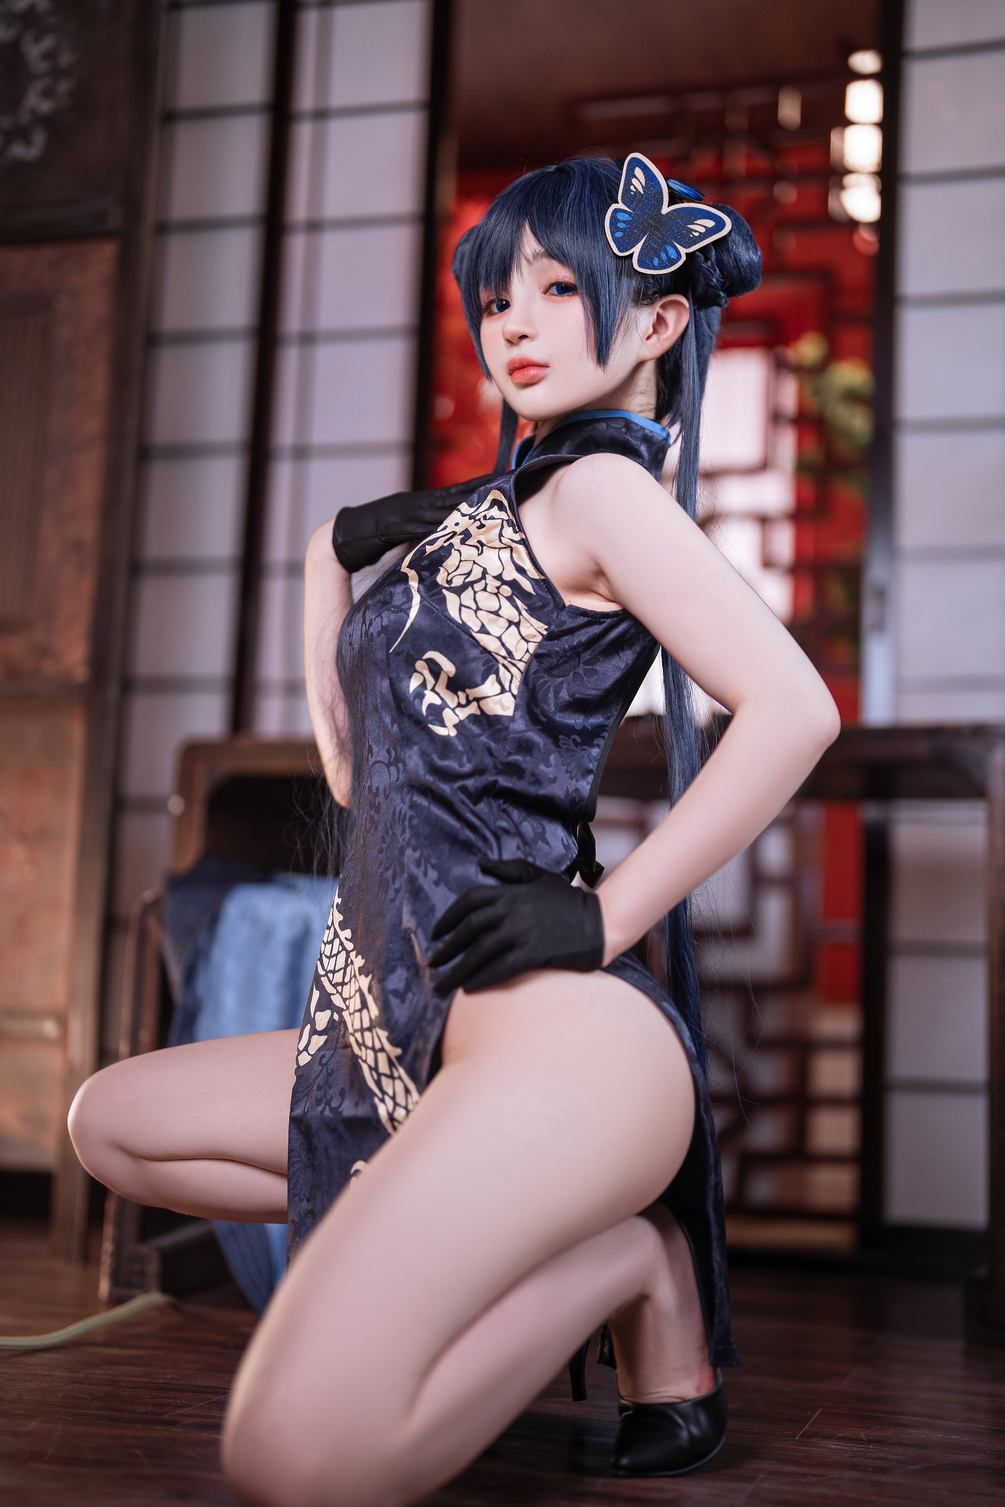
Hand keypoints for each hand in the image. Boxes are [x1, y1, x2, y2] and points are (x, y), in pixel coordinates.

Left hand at [428, 858, 603, 995]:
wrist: (600, 921)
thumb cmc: (568, 899)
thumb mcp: (539, 875)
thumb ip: (509, 869)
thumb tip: (480, 863)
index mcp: (511, 891)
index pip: (469, 902)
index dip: (448, 918)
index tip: (435, 935)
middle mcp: (513, 910)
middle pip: (468, 929)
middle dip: (446, 949)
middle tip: (432, 964)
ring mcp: (524, 932)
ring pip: (480, 952)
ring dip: (456, 971)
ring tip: (441, 986)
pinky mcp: (535, 953)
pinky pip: (501, 968)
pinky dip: (482, 979)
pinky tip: (468, 989)